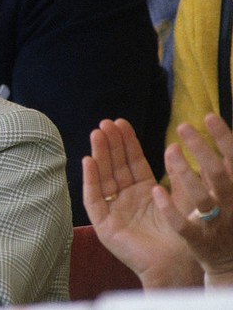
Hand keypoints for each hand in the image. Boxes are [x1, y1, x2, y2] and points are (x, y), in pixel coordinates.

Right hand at [82, 118, 200, 287]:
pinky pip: (94, 199)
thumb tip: (171, 145)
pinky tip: (88, 161)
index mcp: (143, 192)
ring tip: (96, 134)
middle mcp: (126, 198)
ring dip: (98, 155)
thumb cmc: (183, 236)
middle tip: (105, 123)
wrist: (177, 266)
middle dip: (110, 144)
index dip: (126, 142)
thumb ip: (177, 174)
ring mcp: (113, 211)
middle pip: (115, 166)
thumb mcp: (183, 197)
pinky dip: (90, 180)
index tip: (121, 122)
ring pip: (102, 177)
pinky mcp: (104, 225)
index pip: (132, 161)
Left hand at [154, 114, 232, 286]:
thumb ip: (209, 170)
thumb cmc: (226, 219)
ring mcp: (215, 225)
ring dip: (185, 173)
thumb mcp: (225, 192)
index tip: (208, 116)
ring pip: (202, 198)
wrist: (229, 264)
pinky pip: (183, 225)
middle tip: (183, 126)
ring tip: (170, 151)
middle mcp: (231, 206)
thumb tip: (191, 140)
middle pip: (220, 175)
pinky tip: (156, 190)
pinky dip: (170, 209)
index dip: (224, 138)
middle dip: (202, 149)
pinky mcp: (198, 242)